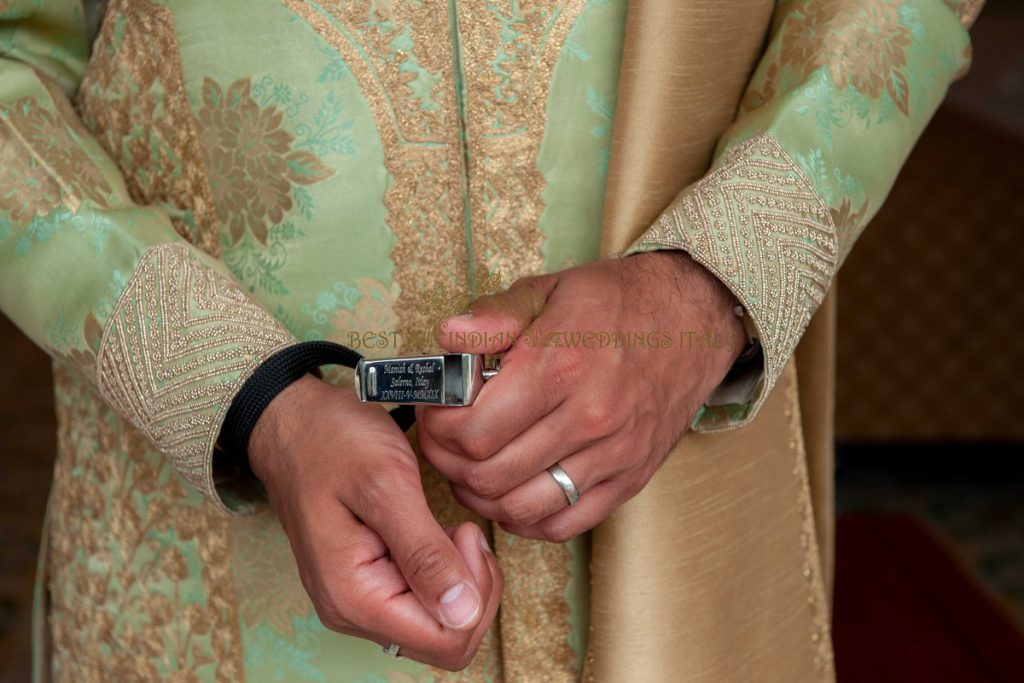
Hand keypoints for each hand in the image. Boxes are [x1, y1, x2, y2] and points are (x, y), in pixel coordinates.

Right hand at [249, 375, 501, 669]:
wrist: (294, 423)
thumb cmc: (332, 442)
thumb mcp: (385, 485)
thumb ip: (424, 552)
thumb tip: (463, 613)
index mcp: (355, 597)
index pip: (446, 641)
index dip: (474, 592)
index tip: (465, 534)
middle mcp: (354, 611)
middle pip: (446, 640)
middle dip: (473, 589)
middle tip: (463, 530)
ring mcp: (360, 599)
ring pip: (440, 622)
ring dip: (462, 579)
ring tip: (451, 528)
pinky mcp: (370, 582)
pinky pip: (424, 600)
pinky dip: (446, 571)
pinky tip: (440, 533)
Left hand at [417, 252, 745, 541]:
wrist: (693, 320)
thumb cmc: (615, 303)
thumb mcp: (548, 289)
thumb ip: (492, 315)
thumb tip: (446, 339)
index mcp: (561, 365)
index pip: (474, 431)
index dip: (439, 428)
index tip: (436, 411)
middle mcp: (589, 417)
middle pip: (490, 475)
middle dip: (449, 462)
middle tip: (443, 442)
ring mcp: (613, 454)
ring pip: (521, 507)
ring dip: (481, 495)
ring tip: (470, 468)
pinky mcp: (630, 478)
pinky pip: (565, 523)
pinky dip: (526, 518)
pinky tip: (512, 491)